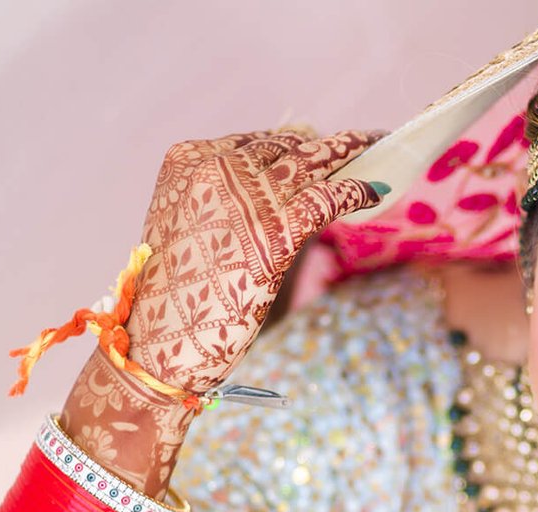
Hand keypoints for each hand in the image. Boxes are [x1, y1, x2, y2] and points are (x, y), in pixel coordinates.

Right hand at [126, 128, 381, 396]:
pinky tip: (376, 193)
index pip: (257, 141)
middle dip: (330, 145)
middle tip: (366, 141)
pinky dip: (357, 191)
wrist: (156, 344)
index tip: (324, 146)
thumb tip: (304, 193)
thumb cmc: (179, 301)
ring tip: (381, 151)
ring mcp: (245, 195)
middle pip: (288, 144)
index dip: (295, 144)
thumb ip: (244, 206)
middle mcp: (215, 166)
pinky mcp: (274, 230)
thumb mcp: (202, 234)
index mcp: (188, 161)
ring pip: (313, 160)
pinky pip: (328, 197)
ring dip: (353, 153)